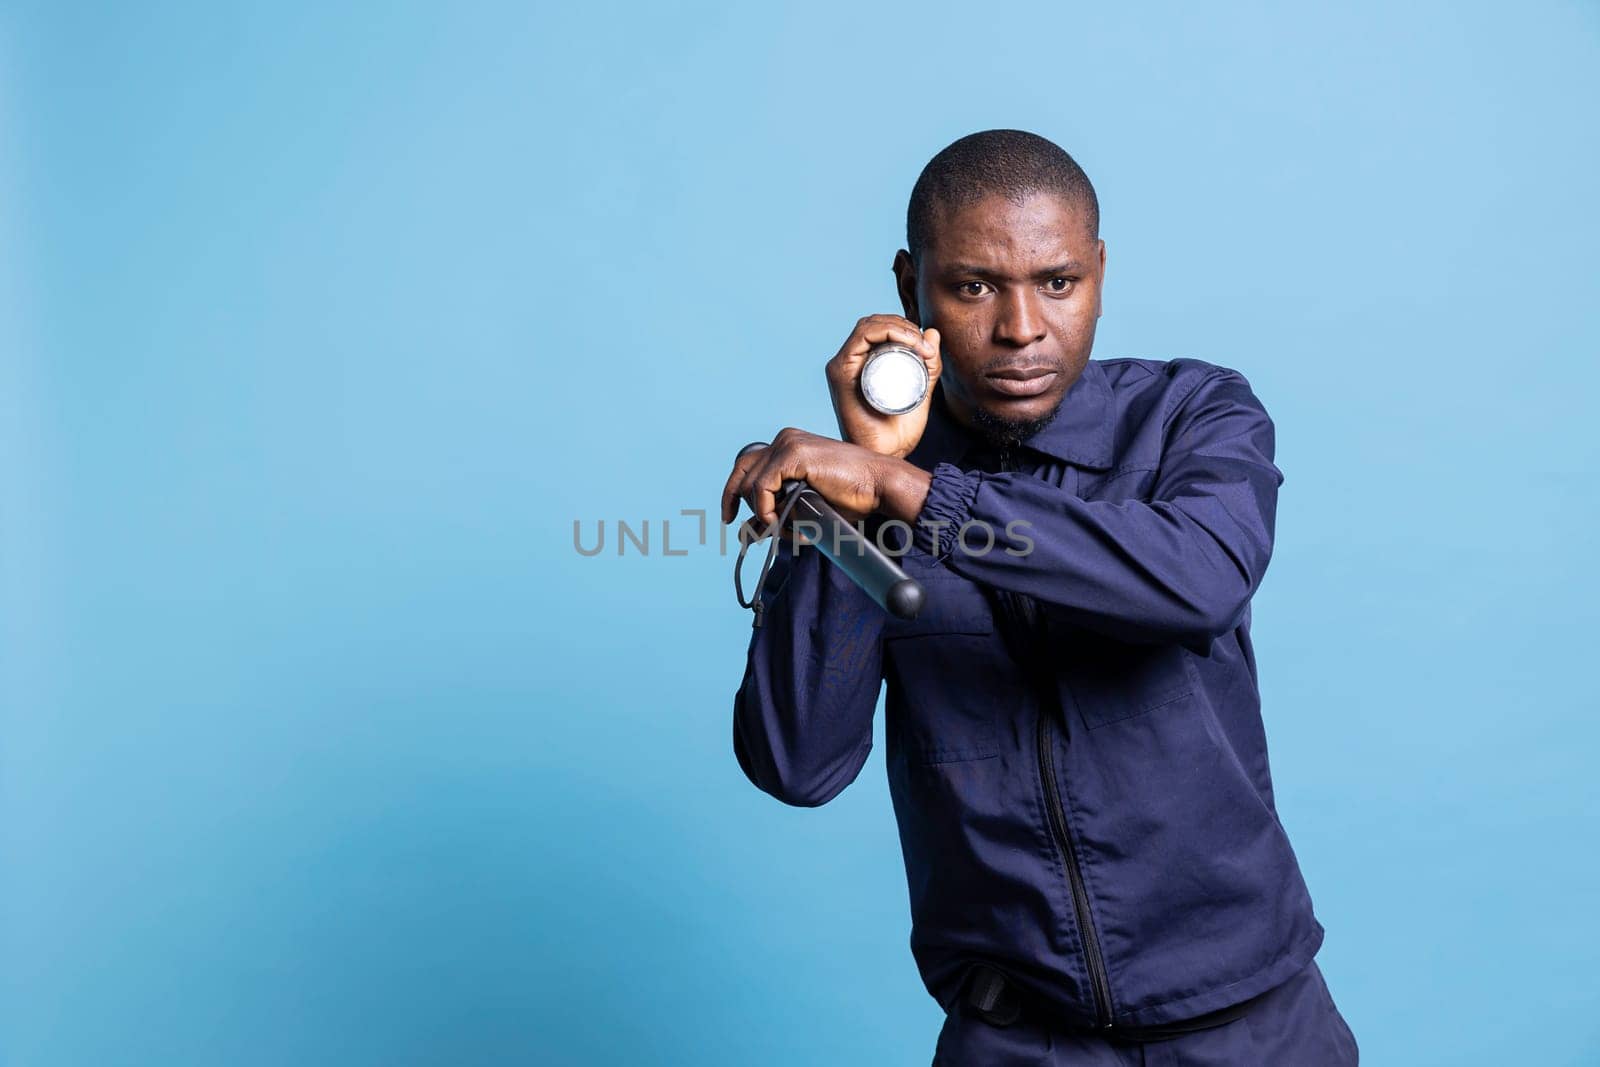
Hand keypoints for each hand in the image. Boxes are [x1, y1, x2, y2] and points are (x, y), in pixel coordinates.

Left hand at [721, 428, 890, 536]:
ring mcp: (788, 444)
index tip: (730, 516)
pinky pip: (762, 488)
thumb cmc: (850, 496)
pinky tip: (783, 522)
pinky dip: (767, 510)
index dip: (732, 492)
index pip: (746, 466)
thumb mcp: (804, 504)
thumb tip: (747, 530)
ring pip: (750, 485)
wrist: (878, 486)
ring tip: (789, 529)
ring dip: (764, 515)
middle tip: (750, 526)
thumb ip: (777, 510)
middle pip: (741, 472)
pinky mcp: (793, 454)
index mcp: (788, 445)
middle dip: (740, 503)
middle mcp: (784, 439)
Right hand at [826, 315, 941, 459]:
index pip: (879, 328)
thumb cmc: (899, 430)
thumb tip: (932, 332)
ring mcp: (842, 366)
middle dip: (902, 324)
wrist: (887, 455)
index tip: (927, 345)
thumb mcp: (922, 389)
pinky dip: (884, 332)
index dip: (904, 326)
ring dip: (897, 326)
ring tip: (919, 345)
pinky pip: (859, 339)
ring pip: (866, 326)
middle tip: (925, 345)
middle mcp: (848, 361)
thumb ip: (929, 366)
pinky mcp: (840, 373)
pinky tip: (906, 341)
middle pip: (872, 323)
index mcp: (861, 363)